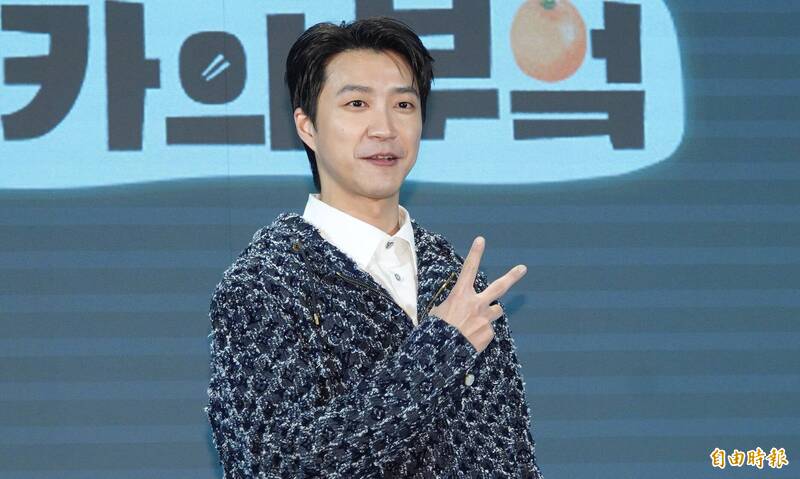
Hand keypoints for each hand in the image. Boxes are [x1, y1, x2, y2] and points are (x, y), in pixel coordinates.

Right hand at [429, 236, 526, 352]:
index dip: (475, 253)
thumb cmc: (435, 331)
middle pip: (499, 287)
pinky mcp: (489, 334)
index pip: (469, 269)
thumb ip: (451, 306)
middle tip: (522, 268)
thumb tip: (457, 309)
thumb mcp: (438, 312)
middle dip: (512, 276)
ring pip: (496, 311)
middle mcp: (477, 304)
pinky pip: (488, 331)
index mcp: (460, 295)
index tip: (481, 239)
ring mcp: (485, 319)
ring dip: (490, 313)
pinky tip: (470, 340)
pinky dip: (481, 334)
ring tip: (476, 322)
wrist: (443, 353)